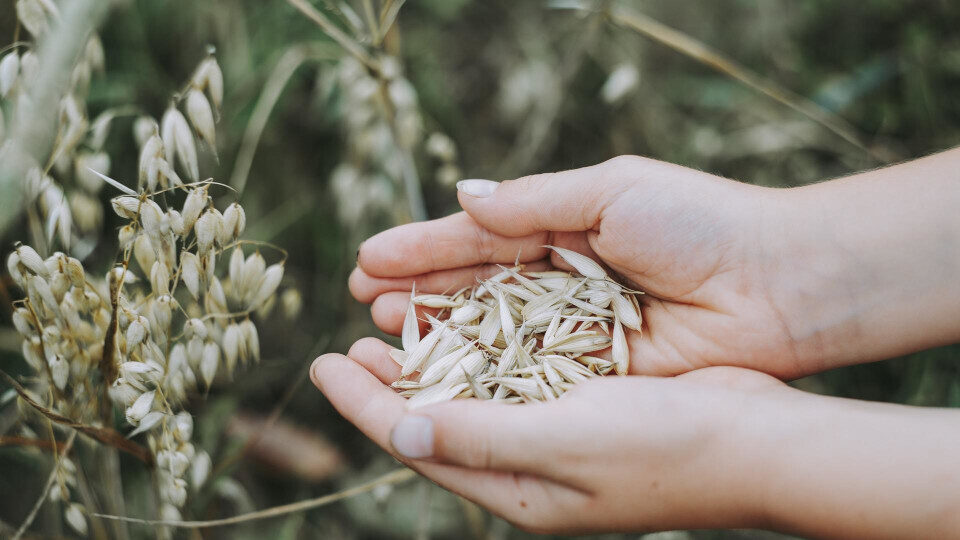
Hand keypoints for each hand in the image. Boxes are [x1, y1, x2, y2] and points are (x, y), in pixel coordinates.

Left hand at [311, 338, 784, 533]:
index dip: (363, 405)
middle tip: (346, 343)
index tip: (319, 364)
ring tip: (391, 327)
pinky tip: (467, 322)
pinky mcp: (584, 404)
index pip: (418, 442)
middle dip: (387, 383)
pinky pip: (514, 376)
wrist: (757, 442)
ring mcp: (557, 437)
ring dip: (430, 360)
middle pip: (436, 419)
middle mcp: (529, 466)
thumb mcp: (565, 443)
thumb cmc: (665, 448)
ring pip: (472, 394)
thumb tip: (399, 429)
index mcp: (517, 488)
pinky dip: (481, 349)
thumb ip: (480, 437)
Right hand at [350, 156, 811, 377]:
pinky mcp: (595, 373)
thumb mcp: (610, 191)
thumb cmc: (698, 224)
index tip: (369, 258)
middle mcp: (562, 281)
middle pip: (475, 289)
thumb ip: (532, 201)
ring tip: (384, 333)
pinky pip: (528, 373)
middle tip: (364, 301)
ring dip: (439, 333)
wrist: (777, 285)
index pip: (478, 238)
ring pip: (492, 334)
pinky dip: (484, 373)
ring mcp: (575, 330)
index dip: (423, 248)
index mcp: (564, 227)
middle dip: (420, 292)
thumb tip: (462, 197)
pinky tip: (441, 373)